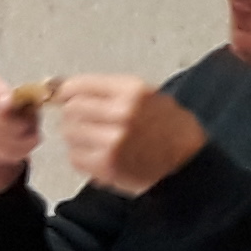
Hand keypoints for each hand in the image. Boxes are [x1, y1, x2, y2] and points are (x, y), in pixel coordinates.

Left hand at [52, 75, 207, 196]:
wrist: (187, 162)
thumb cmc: (168, 127)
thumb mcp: (146, 96)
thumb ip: (108, 91)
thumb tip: (64, 87)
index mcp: (132, 90)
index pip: (80, 85)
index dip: (66, 91)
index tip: (63, 96)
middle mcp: (121, 113)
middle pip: (71, 110)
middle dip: (73, 115)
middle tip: (85, 121)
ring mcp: (112, 140)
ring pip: (69, 133)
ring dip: (77, 137)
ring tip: (96, 139)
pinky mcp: (106, 165)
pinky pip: (74, 157)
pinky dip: (81, 157)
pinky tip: (98, 155)